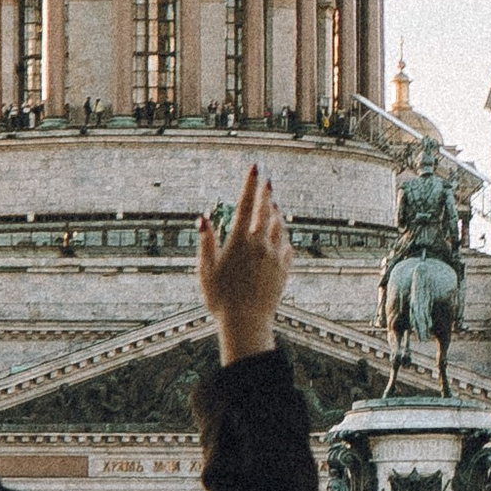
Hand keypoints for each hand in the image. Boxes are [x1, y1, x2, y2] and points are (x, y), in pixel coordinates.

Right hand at [197, 165, 287, 363]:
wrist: (246, 323)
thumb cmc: (220, 299)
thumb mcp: (205, 270)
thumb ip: (206, 241)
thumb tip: (203, 218)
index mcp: (239, 241)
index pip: (245, 204)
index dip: (250, 183)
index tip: (255, 167)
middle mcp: (259, 244)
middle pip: (266, 210)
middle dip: (266, 192)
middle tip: (268, 178)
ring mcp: (274, 257)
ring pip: (279, 226)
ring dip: (276, 212)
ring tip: (274, 204)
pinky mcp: (284, 270)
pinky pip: (287, 246)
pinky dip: (283, 236)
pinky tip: (282, 235)